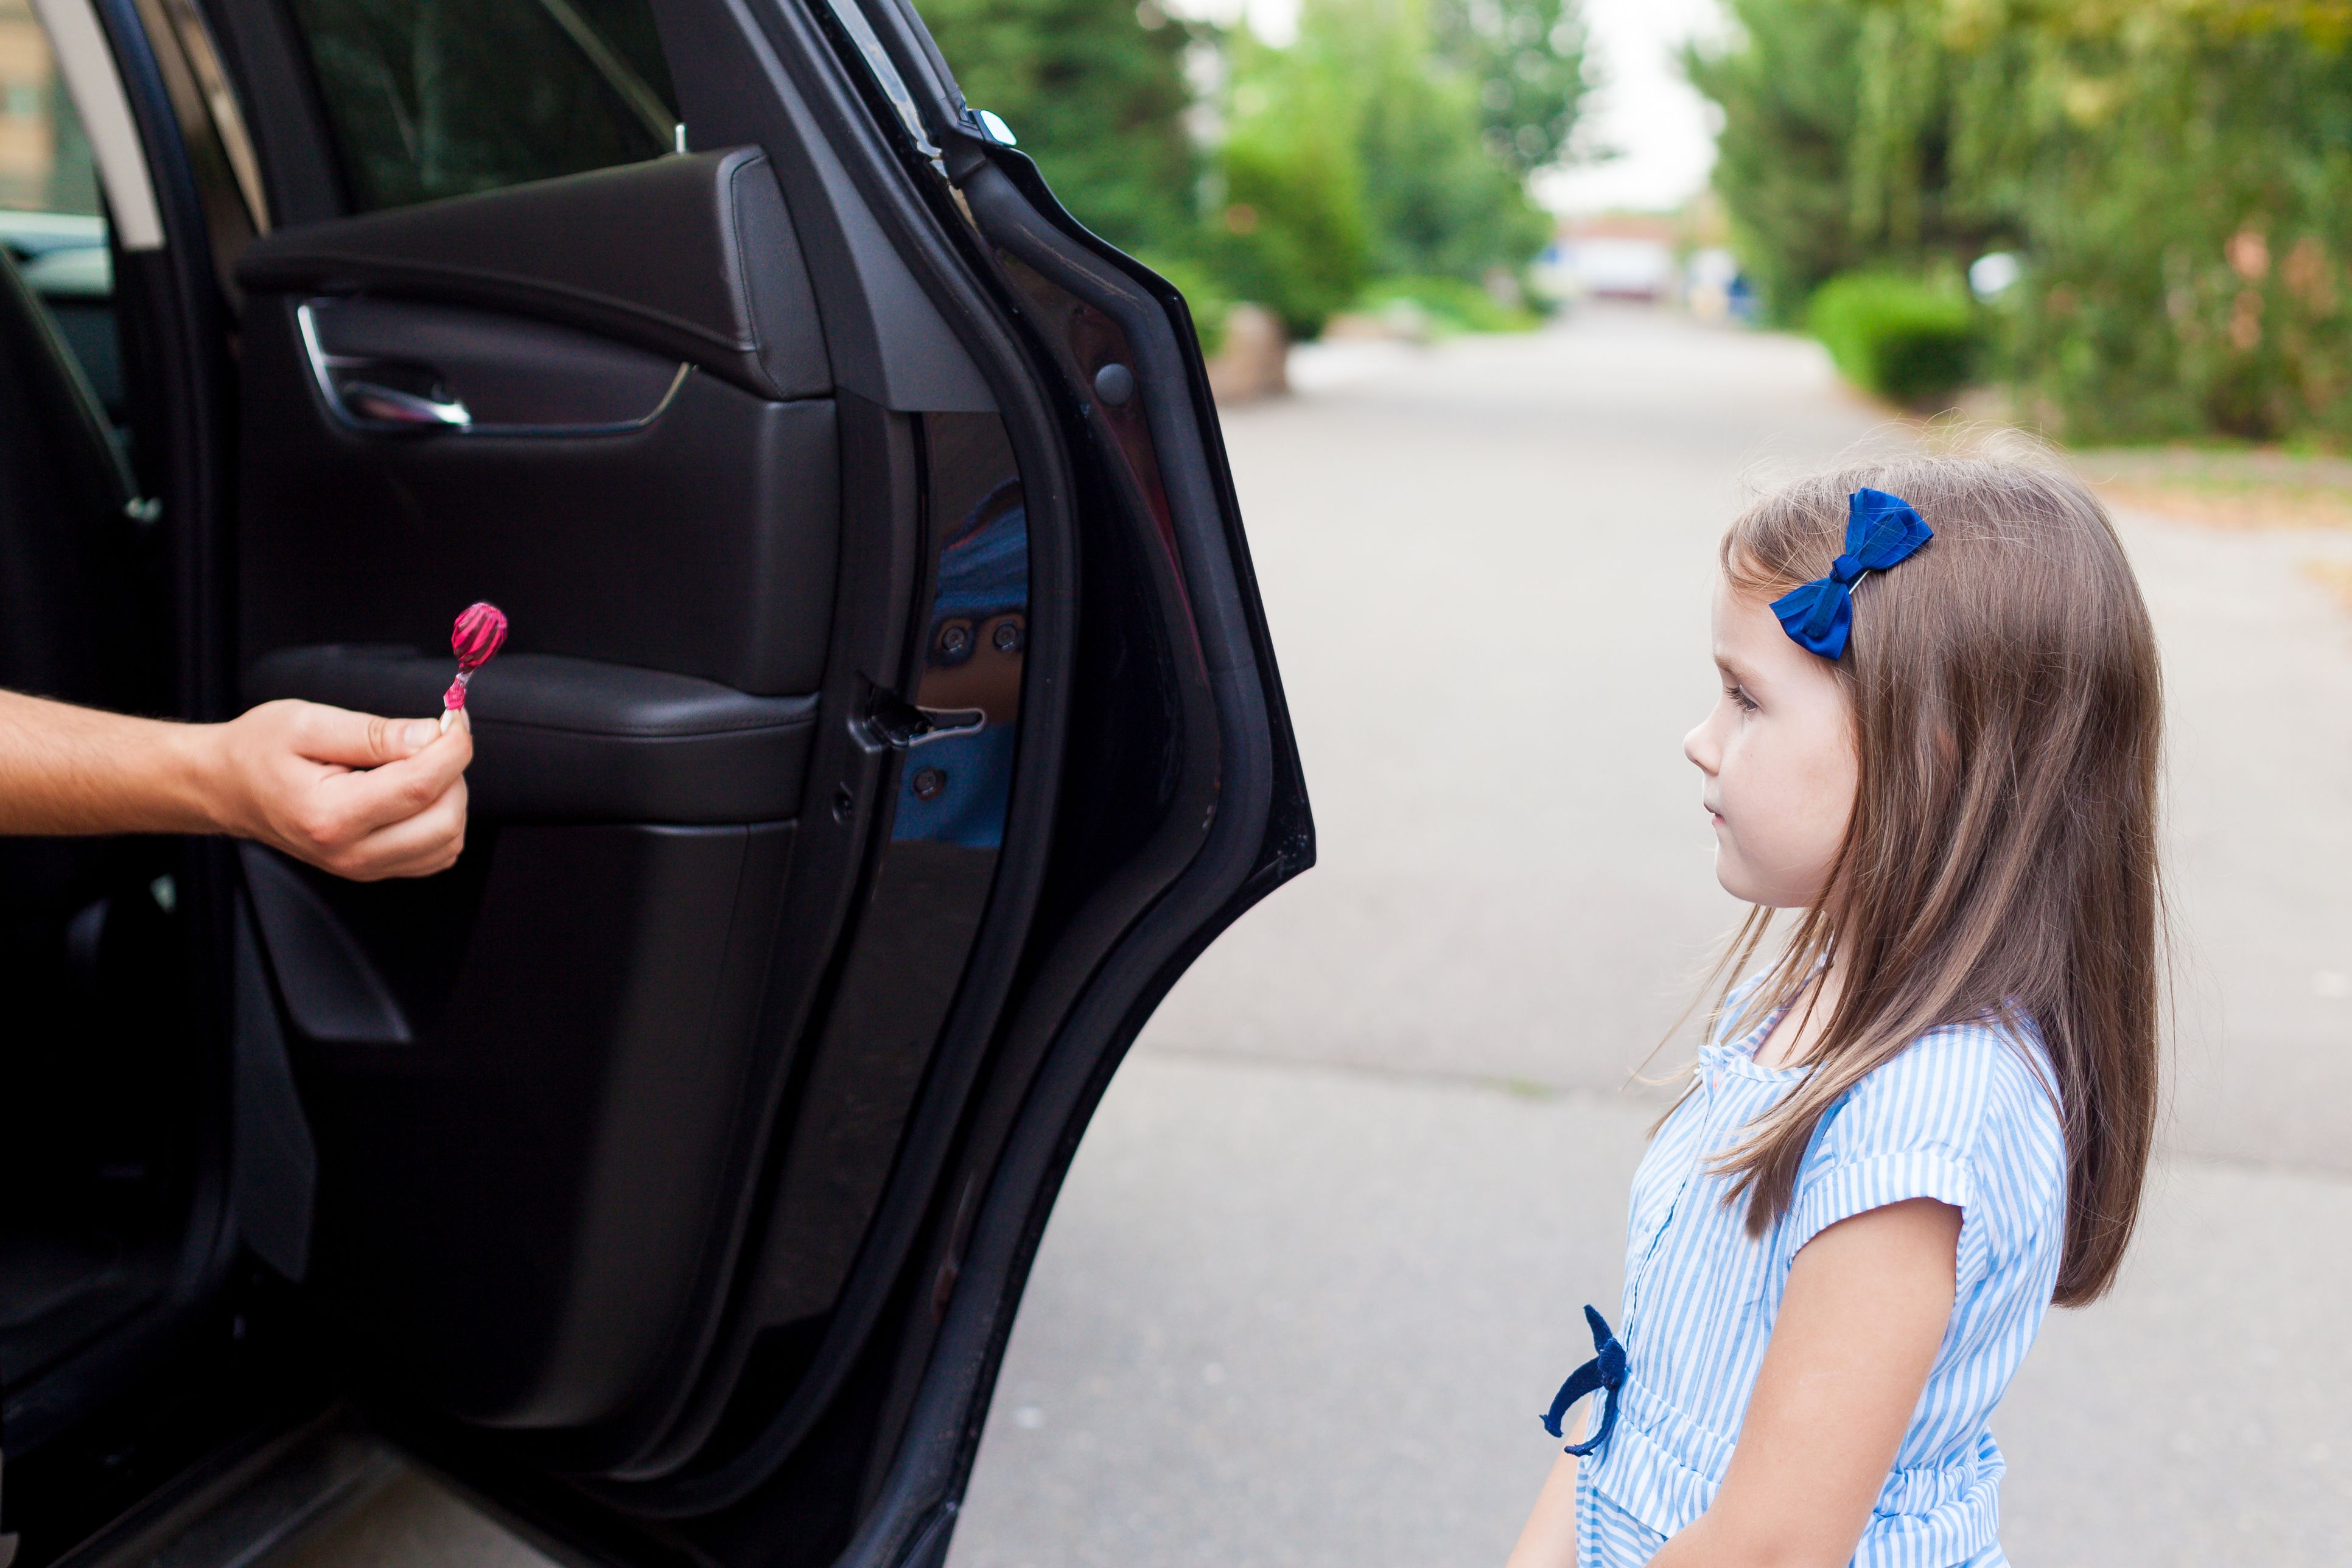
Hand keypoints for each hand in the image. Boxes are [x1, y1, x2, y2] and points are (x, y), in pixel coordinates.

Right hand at [206, 699, 472, 879]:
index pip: (421, 786)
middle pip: (444, 819)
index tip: (453, 718)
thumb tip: (431, 736)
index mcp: (330, 815)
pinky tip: (414, 791)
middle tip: (430, 739)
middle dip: (452, 772)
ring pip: (448, 840)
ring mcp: (364, 868)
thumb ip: (374, 733)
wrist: (227, 788)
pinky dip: (440, 819)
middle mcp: (351, 852)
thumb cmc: (258, 752)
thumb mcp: (307, 723)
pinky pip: (436, 852)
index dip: (452, 746)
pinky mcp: (375, 869)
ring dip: (449, 796)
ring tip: (415, 764)